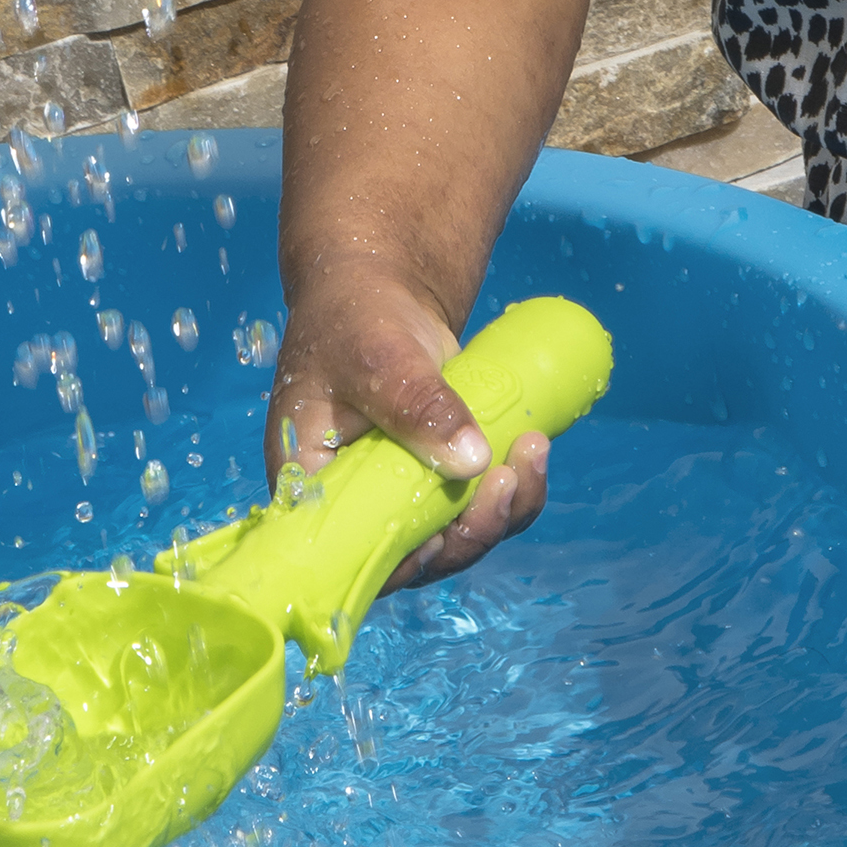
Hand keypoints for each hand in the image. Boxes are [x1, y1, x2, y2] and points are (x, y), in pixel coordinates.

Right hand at [266, 263, 552, 592]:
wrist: (382, 289)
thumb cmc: (356, 317)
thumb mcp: (378, 356)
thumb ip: (415, 404)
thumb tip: (471, 460)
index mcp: (313, 481)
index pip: (348, 550)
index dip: (402, 557)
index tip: (446, 530)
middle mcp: (354, 500)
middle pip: (416, 552)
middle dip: (470, 530)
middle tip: (507, 479)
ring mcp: (400, 490)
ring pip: (455, 532)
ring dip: (502, 510)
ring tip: (532, 452)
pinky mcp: (439, 474)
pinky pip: (477, 502)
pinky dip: (512, 487)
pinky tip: (533, 449)